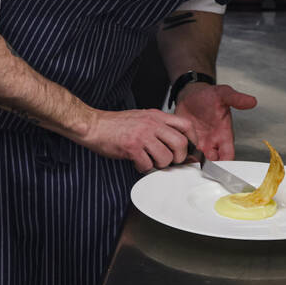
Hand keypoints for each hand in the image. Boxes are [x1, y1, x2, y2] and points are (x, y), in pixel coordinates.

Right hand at [80, 108, 194, 172]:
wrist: (93, 125)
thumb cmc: (115, 124)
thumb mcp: (142, 118)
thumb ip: (159, 129)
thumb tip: (178, 144)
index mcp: (156, 116)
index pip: (186, 125)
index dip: (192, 140)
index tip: (189, 150)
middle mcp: (151, 124)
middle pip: (180, 144)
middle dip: (178, 158)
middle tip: (170, 160)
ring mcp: (142, 135)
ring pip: (166, 158)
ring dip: (159, 165)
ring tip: (149, 160)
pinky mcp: (132, 147)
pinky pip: (147, 165)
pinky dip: (143, 168)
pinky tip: (136, 162)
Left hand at [174, 83, 257, 160]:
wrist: (190, 94)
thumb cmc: (208, 96)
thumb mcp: (222, 94)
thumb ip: (236, 99)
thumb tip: (251, 101)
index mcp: (224, 135)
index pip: (228, 156)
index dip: (225, 165)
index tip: (218, 168)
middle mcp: (212, 142)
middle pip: (213, 164)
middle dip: (207, 167)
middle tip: (198, 163)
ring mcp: (199, 143)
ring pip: (197, 161)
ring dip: (193, 161)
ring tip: (186, 156)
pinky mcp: (186, 141)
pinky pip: (185, 153)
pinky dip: (181, 154)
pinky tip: (176, 150)